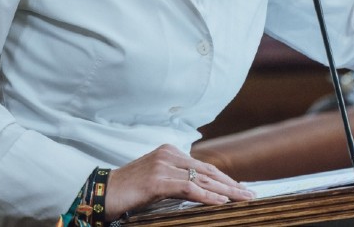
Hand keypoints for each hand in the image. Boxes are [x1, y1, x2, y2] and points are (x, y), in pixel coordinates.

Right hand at [104, 144, 253, 219]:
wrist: (103, 193)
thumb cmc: (128, 191)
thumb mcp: (157, 180)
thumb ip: (177, 179)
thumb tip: (202, 189)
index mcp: (169, 151)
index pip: (204, 166)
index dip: (225, 179)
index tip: (242, 188)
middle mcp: (169, 154)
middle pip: (208, 171)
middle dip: (232, 184)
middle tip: (250, 194)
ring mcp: (163, 166)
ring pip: (203, 180)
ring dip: (226, 192)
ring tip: (243, 199)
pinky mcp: (158, 180)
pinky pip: (189, 189)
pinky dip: (208, 196)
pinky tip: (222, 202)